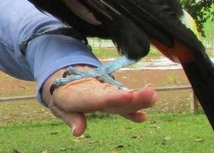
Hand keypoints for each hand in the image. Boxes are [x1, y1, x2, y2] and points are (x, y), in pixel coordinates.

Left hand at [42, 65, 156, 136]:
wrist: (66, 80)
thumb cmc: (62, 97)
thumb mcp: (59, 107)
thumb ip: (71, 118)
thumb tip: (77, 132)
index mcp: (82, 95)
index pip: (99, 97)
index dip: (114, 97)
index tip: (129, 95)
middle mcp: (97, 93)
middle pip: (116, 97)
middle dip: (133, 97)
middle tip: (151, 94)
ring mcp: (105, 94)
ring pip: (123, 98)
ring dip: (138, 99)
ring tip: (153, 96)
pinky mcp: (111, 97)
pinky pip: (123, 104)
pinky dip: (133, 109)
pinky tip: (143, 117)